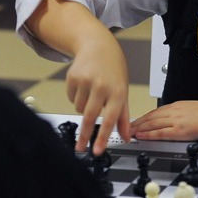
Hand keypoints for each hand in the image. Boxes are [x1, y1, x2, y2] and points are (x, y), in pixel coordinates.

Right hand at [66, 29, 130, 154]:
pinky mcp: (72, 77)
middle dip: (84, 135)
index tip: (97, 151)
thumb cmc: (114, 70)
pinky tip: (84, 85)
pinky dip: (76, 96)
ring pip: (79, 108)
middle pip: (89, 117)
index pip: (109, 119)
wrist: (98, 46)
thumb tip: (126, 136)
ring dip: (84, 107)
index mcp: (117, 92)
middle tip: (80, 147)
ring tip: (92, 93)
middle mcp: (101, 86)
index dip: (103, 137)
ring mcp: (85, 81)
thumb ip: (123, 116)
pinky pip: (71, 98)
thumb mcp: (123, 91)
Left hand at [130, 100, 197, 140]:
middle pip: (151, 117)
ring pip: (153, 124)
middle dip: (137, 122)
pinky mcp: (181, 130)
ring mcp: (178, 120)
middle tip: (126, 127)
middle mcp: (176, 110)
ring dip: (139, 128)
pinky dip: (149, 134)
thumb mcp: (196, 110)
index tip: (136, 121)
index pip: (156, 111)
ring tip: (129, 132)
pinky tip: (141, 136)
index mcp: (179, 105)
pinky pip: (161, 132)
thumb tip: (176, 122)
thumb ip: (184, 115)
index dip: (144, 117)